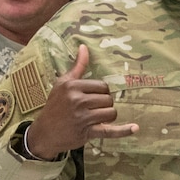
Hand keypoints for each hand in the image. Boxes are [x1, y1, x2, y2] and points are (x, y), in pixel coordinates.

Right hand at [22, 46, 136, 159]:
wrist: (44, 133)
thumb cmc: (55, 106)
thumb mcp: (63, 84)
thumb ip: (77, 66)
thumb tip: (84, 47)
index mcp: (72, 86)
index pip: (102, 86)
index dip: (101, 92)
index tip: (92, 98)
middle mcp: (77, 100)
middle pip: (108, 99)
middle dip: (104, 104)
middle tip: (92, 109)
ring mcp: (82, 118)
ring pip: (111, 113)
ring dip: (107, 116)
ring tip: (96, 118)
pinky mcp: (86, 133)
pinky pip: (109, 131)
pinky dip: (123, 131)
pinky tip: (134, 128)